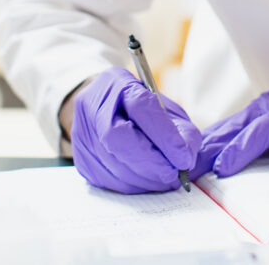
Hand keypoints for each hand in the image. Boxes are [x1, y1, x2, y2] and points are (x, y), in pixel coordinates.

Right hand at [71, 67, 201, 193]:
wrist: (99, 109)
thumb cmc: (137, 109)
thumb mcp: (164, 108)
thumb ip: (180, 128)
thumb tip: (187, 157)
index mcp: (117, 83)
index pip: (141, 107)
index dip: (165, 136)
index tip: (184, 157)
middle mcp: (93, 106)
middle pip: (120, 139)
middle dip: (153, 162)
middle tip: (175, 174)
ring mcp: (82, 134)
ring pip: (114, 165)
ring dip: (146, 178)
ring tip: (165, 179)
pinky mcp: (81, 160)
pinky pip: (108, 181)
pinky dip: (133, 185)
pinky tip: (146, 180)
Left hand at [193, 47, 268, 176]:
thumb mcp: (264, 122)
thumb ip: (236, 140)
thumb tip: (199, 163)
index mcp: (251, 118)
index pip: (217, 135)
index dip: (194, 152)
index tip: (170, 170)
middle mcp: (268, 115)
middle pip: (234, 131)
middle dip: (209, 150)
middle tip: (190, 170)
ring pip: (265, 129)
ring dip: (243, 148)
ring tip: (226, 167)